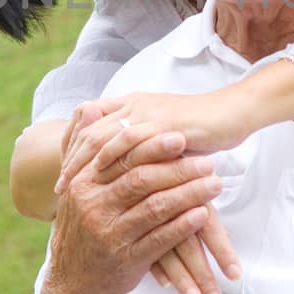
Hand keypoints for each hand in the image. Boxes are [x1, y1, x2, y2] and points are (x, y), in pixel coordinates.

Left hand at [58, 88, 254, 193]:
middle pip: (88, 130)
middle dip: (71, 161)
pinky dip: (112, 158)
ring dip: (84, 164)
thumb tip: (120, 168)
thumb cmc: (202, 129)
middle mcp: (134, 104)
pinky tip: (102, 176)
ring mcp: (148, 111)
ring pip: (102, 134)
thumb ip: (141, 146)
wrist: (234, 113)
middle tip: (60, 189)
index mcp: (131, 104)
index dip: (72, 148)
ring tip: (74, 190)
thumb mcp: (162, 137)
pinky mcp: (163, 122)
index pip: (88, 122)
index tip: (63, 175)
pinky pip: (129, 138)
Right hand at [85, 127, 241, 293]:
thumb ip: (86, 150)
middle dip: (178, 169)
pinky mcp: (126, 260)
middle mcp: (94, 207)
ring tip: (215, 184)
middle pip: (142, 180)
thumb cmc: (83, 226)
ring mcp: (110, 234)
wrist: (72, 281)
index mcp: (84, 184)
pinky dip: (183, 226)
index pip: (122, 158)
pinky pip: (159, 239)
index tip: (182, 135)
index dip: (154, 146)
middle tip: (208, 160)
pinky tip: (202, 214)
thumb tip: (90, 108)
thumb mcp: (78, 188)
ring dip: (189, 194)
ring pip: (155, 208)